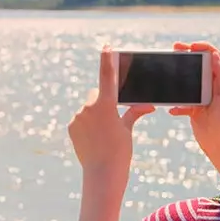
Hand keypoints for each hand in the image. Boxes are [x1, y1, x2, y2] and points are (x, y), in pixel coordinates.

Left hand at [69, 49, 154, 183]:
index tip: (106, 46)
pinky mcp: (71, 126)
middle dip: (105, 100)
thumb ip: (134, 112)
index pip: (107, 77)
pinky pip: (81, 118)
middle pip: (98, 94)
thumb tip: (148, 105)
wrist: (102, 173)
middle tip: (112, 118)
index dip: (107, 60)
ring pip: (88, 107)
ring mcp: (77, 117)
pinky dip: (87, 123)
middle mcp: (88, 107)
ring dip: (96, 113)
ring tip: (104, 133)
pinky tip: (95, 137)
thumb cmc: (120, 151)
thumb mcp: (128, 129)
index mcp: (105, 105)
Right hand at [169, 41, 219, 188]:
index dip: (203, 47)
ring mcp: (203, 98)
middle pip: (198, 65)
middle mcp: (213, 86)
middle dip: (186, 56)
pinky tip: (172, 109)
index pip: (214, 57)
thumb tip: (214, 55)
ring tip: (167, 73)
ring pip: (188, 82)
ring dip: (178, 77)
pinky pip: (181, 103)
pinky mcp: (194, 110)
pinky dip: (175, 104)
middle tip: (174, 49)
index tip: (189, 46)